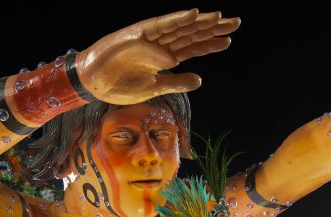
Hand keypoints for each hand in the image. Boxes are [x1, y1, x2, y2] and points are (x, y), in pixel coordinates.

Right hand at [78, 10, 240, 104]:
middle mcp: (161, 44)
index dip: (209, 44)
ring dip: (200, 21)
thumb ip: (177, 82)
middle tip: (235, 23)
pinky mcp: (139, 33)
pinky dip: (176, 19)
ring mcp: (151, 38)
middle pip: (191, 33)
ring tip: (220, 17)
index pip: (192, 48)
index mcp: (165, 57)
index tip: (228, 42)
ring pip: (180, 27)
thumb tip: (200, 80)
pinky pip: (161, 25)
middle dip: (212, 28)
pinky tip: (193, 14)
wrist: (95, 83)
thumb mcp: (155, 88)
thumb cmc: (121, 85)